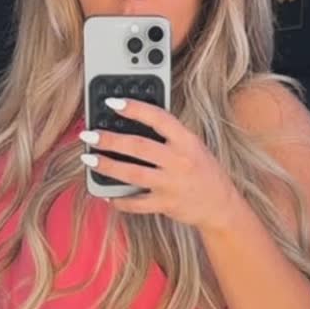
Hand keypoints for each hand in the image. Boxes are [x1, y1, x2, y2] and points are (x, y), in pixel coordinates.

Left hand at [80, 100, 238, 230]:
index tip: (113, 102)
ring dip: (107, 166)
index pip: (158, 118)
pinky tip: (107, 194)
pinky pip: (137, 203)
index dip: (134, 108)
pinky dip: (120, 200)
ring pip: (132, 173)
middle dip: (109, 140)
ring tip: (89, 159)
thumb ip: (169, 135)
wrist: (220, 205)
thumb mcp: (193, 146)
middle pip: (138, 146)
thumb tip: (135, 122)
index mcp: (187, 141)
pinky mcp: (165, 204)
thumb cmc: (204, 171)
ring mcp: (171, 184)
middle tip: (89, 135)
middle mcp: (179, 161)